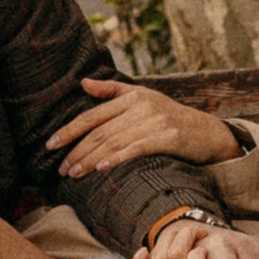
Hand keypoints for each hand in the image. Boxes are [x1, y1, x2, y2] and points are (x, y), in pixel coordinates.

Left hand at [48, 78, 239, 177]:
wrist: (208, 133)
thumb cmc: (171, 117)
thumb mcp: (143, 97)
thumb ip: (112, 92)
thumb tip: (83, 84)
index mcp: (131, 97)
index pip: (92, 115)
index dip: (69, 130)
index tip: (50, 145)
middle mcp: (141, 106)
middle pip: (100, 132)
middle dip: (77, 151)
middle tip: (61, 169)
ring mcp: (155, 121)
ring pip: (114, 142)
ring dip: (91, 159)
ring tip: (74, 174)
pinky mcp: (169, 138)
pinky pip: (138, 148)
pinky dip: (118, 158)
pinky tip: (103, 168)